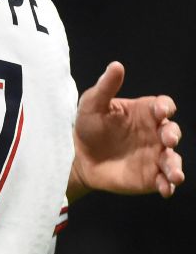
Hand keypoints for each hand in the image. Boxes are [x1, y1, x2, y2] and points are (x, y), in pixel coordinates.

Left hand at [69, 61, 183, 200]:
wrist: (77, 157)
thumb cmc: (87, 126)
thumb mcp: (92, 104)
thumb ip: (105, 87)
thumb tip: (116, 65)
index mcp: (144, 113)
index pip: (163, 106)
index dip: (165, 107)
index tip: (160, 111)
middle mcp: (154, 134)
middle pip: (172, 131)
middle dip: (173, 134)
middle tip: (167, 139)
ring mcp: (154, 156)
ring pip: (173, 159)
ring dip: (176, 166)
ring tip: (174, 174)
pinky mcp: (150, 177)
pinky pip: (164, 181)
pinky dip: (168, 185)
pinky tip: (165, 188)